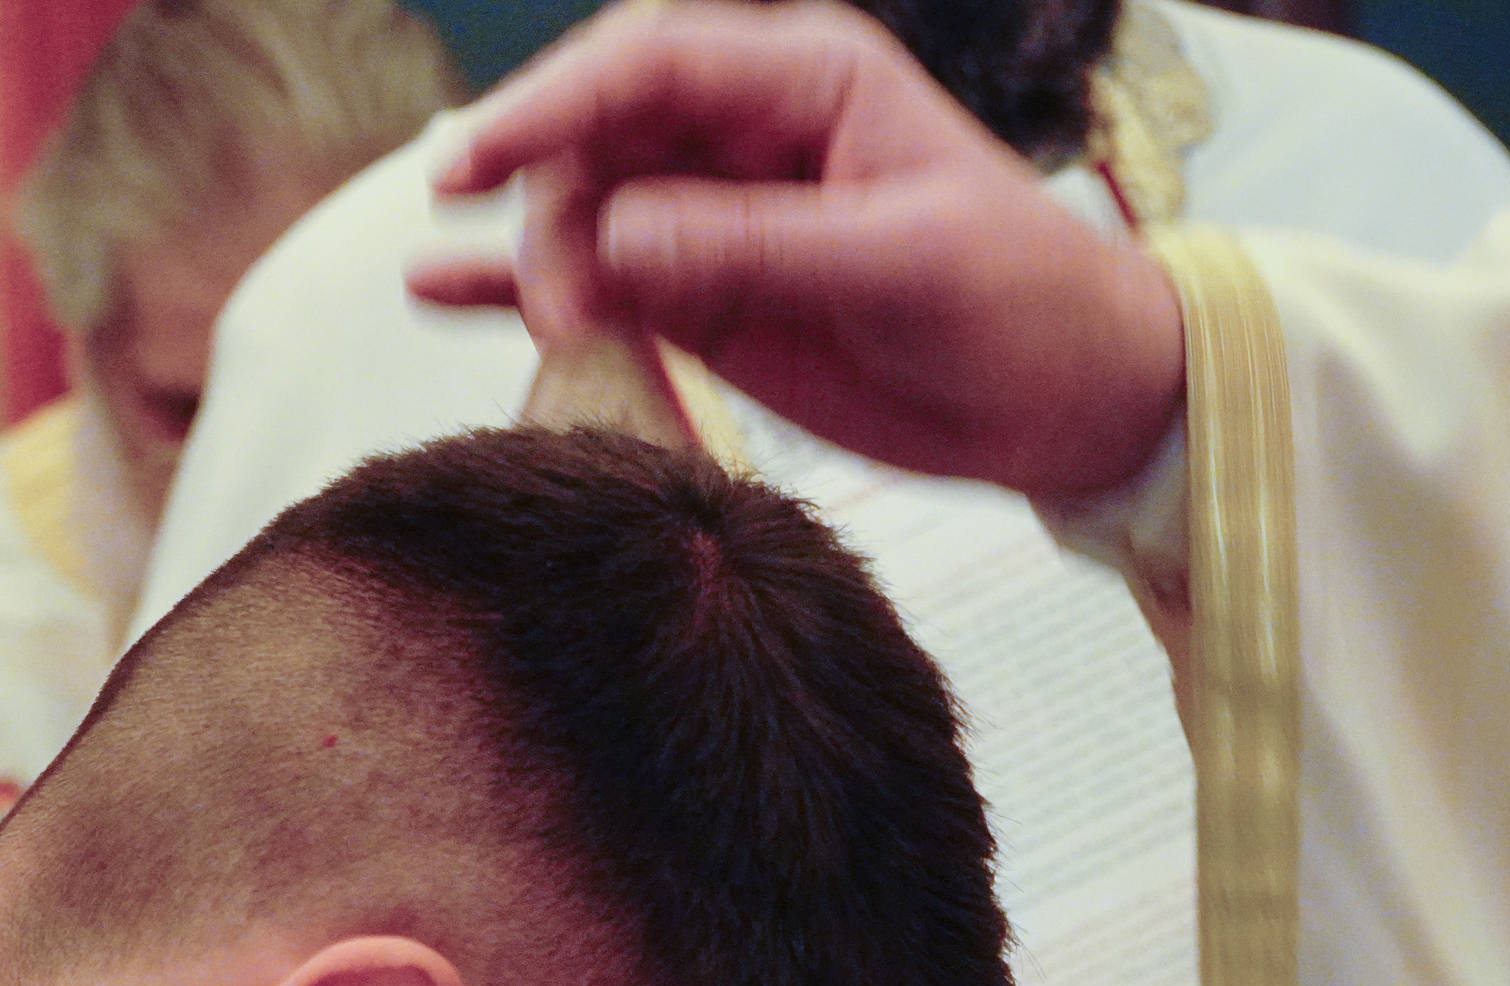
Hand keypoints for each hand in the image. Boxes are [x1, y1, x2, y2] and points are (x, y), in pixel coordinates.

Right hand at [409, 0, 1182, 499]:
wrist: (1071, 399)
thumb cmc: (1022, 303)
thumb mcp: (900, 265)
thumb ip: (754, 249)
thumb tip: (611, 244)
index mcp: (805, 78)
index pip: (647, 62)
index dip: (550, 105)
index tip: (475, 165)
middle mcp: (746, 134)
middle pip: (597, 136)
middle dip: (553, 205)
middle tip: (562, 307)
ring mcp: (717, 217)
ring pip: (584, 210)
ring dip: (541, 261)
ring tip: (551, 330)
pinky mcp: (706, 297)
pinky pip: (596, 279)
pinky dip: (518, 286)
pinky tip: (438, 292)